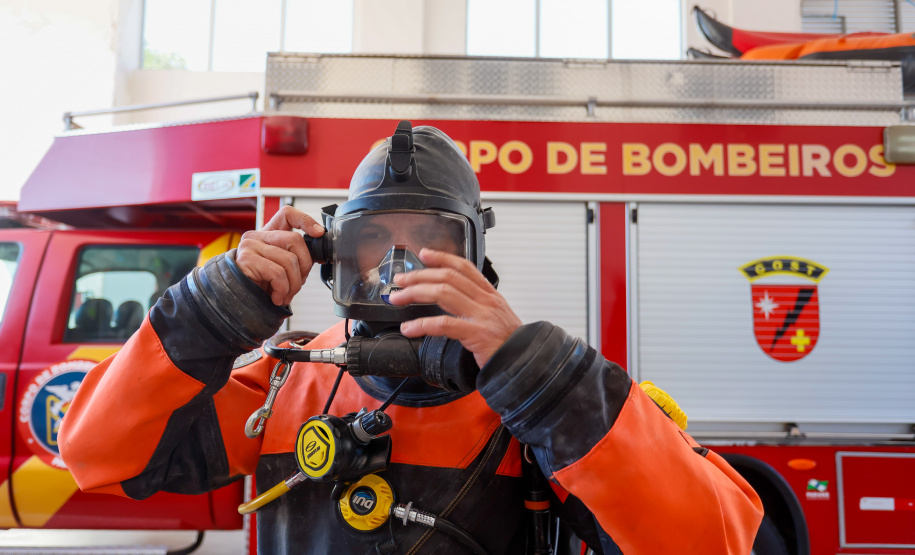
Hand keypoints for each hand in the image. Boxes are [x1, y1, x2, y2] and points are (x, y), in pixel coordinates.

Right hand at [235, 206, 324, 305]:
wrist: (236, 301)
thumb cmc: (259, 286)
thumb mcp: (281, 269)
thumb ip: (294, 258)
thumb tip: (316, 257)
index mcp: (268, 235)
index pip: (287, 214)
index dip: (305, 221)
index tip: (319, 233)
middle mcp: (257, 236)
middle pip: (295, 240)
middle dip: (304, 266)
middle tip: (298, 283)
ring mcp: (250, 246)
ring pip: (289, 260)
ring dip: (294, 284)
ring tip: (285, 295)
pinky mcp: (246, 259)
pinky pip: (278, 273)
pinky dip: (282, 290)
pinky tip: (276, 297)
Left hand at [388, 249, 521, 367]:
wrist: (524, 363)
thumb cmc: (509, 345)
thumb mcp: (496, 318)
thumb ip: (477, 307)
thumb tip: (454, 302)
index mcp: (490, 295)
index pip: (464, 267)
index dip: (442, 257)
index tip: (424, 254)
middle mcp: (486, 301)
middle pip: (448, 277)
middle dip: (420, 276)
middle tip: (401, 281)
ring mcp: (482, 316)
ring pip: (444, 293)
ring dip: (416, 293)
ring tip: (398, 299)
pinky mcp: (477, 334)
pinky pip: (444, 324)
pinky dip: (422, 325)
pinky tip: (409, 328)